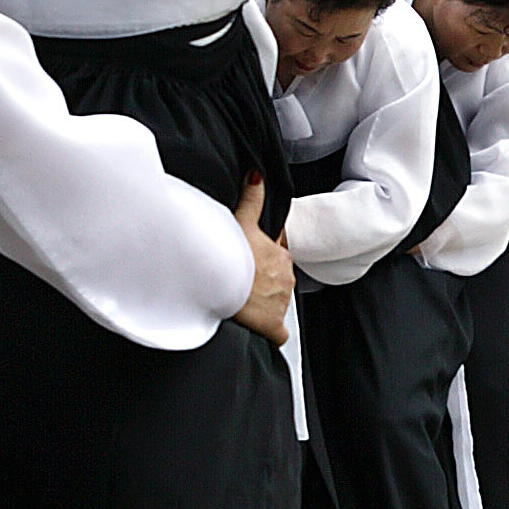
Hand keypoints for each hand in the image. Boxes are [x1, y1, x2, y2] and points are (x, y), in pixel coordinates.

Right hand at [231, 185, 296, 344]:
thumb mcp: (242, 221)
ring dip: (262, 303)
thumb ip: (253, 198)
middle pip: (276, 280)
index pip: (276, 257)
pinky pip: (278, 334)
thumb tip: (258, 175)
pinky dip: (271, 333)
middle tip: (240, 282)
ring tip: (240, 301)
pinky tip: (260, 331)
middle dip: (262, 282)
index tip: (250, 263)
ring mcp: (282, 303)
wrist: (221, 286)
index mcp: (280, 255)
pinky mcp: (274, 325)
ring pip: (276, 302)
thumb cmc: (230, 256)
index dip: (262, 260)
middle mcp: (286, 278)